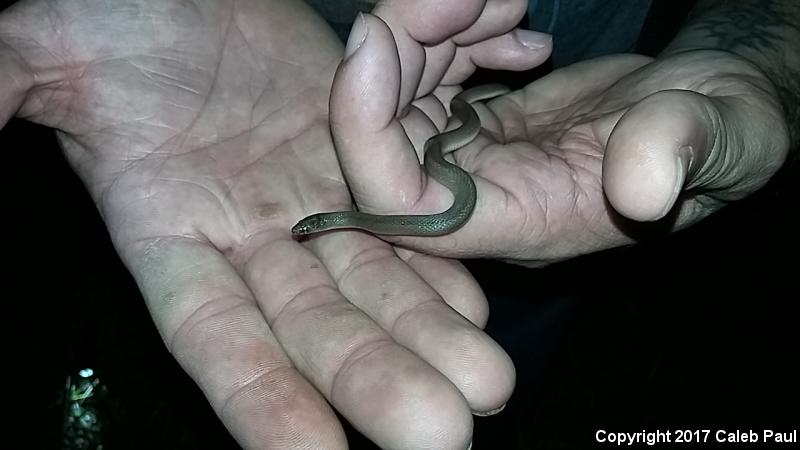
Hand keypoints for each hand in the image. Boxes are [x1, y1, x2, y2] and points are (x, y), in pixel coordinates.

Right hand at [0, 0, 516, 447]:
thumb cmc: (125, 18)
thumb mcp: (52, 48)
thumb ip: (11, 89)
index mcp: (166, 229)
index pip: (214, 336)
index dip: (260, 400)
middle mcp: (246, 239)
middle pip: (314, 329)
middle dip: (374, 383)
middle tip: (440, 436)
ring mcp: (310, 207)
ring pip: (373, 289)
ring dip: (427, 341)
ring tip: (484, 390)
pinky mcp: (361, 170)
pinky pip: (405, 230)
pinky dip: (442, 271)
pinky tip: (476, 309)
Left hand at [331, 14, 788, 265]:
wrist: (716, 108)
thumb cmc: (726, 130)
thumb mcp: (724, 136)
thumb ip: (681, 153)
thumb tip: (643, 187)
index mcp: (526, 220)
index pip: (404, 205)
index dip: (366, 127)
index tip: (375, 36)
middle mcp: (485, 196)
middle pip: (386, 138)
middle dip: (400, 51)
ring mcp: (477, 158)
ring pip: (401, 98)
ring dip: (429, 31)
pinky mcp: (481, 123)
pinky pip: (430, 77)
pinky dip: (452, 33)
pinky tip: (506, 18)